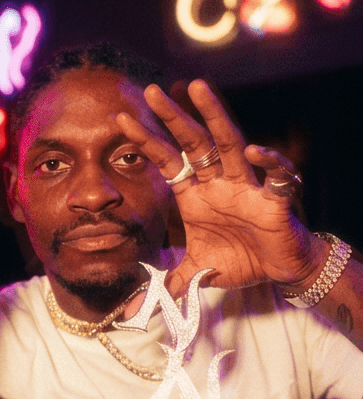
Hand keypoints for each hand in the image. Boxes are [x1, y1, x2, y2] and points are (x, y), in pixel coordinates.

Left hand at [117, 80, 324, 298]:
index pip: (167, 162)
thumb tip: (134, 310)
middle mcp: (218, 183)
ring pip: (230, 143)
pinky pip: (274, 176)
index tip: (120, 118)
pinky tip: (255, 151)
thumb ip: (167, 285)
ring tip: (197, 88)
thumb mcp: (196, 272)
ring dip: (214, 116)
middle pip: (192, 143)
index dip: (146, 142)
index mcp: (196, 195)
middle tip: (150, 91)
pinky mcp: (275, 200)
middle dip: (172, 117)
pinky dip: (267, 162)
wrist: (279, 269)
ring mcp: (246, 186)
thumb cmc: (239, 260)